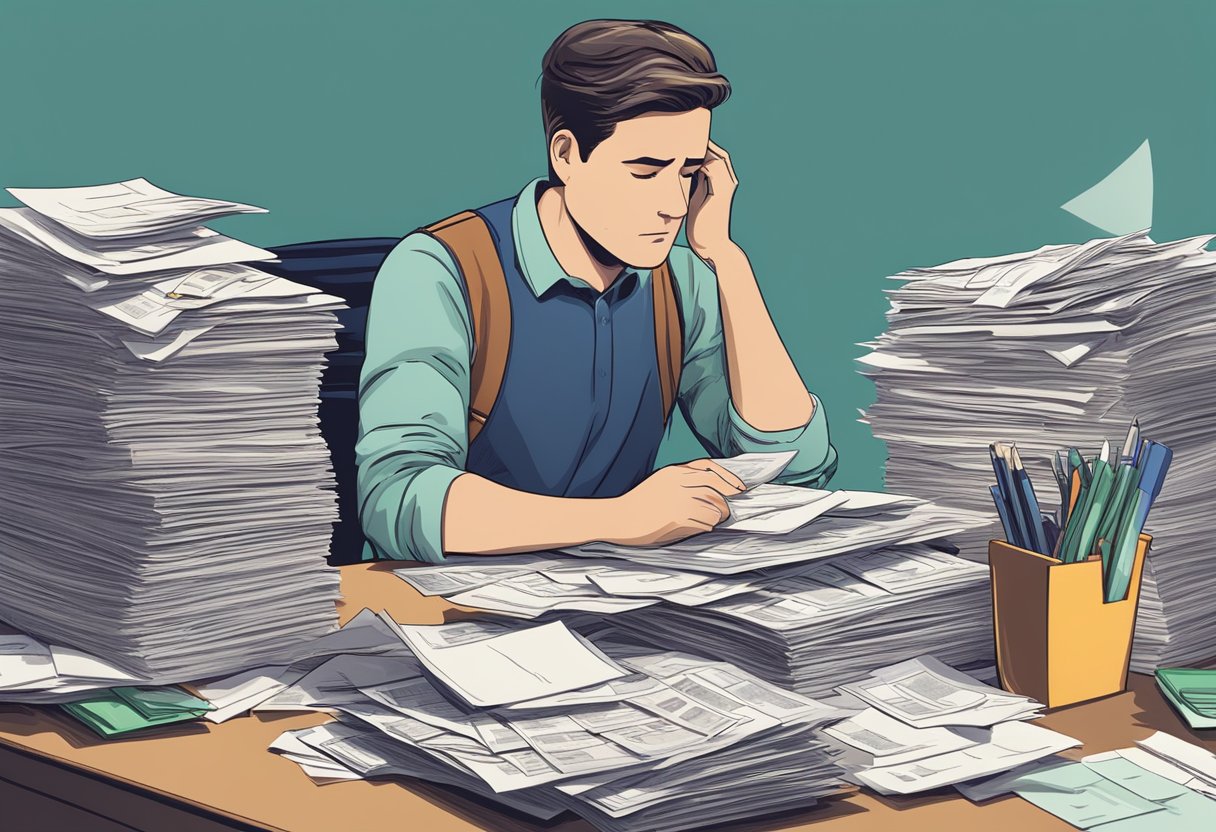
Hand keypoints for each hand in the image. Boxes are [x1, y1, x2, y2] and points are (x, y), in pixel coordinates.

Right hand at [603, 459, 747, 546]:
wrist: (618, 519)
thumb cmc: (639, 504)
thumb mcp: (660, 483)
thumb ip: (682, 481)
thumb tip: (713, 491)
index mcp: (673, 472)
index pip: (708, 467)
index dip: (727, 477)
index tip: (739, 488)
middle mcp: (678, 482)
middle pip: (715, 487)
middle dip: (727, 501)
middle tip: (728, 511)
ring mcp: (679, 500)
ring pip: (714, 507)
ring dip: (716, 517)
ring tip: (706, 521)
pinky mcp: (679, 517)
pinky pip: (705, 523)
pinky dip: (706, 526)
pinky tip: (696, 527)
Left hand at [684, 139, 738, 268]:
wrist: (711, 246)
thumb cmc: (698, 227)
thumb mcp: (691, 200)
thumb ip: (689, 184)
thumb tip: (674, 171)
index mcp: (718, 180)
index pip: (708, 154)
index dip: (695, 145)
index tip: (676, 139)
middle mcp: (726, 179)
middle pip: (714, 150)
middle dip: (698, 141)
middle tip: (678, 132)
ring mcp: (727, 183)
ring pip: (715, 154)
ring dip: (699, 146)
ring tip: (681, 137)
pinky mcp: (723, 190)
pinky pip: (713, 166)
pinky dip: (700, 158)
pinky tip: (684, 154)